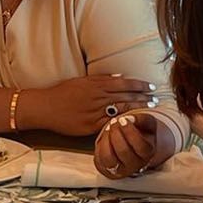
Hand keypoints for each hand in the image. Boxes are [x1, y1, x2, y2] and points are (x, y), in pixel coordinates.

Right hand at [27, 75, 157, 135]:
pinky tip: (132, 122)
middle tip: (157, 99)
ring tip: (150, 110)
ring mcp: (95, 112)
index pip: (124, 83)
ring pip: (121, 109)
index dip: (139, 85)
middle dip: (143, 97)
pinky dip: (122, 122)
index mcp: (96, 84)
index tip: (151, 87)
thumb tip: (120, 76)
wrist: (45, 107)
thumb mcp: (81, 80)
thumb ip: (101, 79)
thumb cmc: (62, 92)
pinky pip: (110, 123)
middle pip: (126, 96)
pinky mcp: (90, 125)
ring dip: (137, 109)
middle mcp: (97, 97)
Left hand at [96, 115, 177, 177]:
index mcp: (148, 153)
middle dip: (116, 133)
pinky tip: (105, 136)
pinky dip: (100, 145)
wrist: (132, 144)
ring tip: (109, 129)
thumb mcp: (146, 123)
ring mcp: (121, 169)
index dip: (130, 132)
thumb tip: (130, 119)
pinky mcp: (107, 169)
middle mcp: (135, 164)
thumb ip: (141, 119)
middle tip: (114, 122)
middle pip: (123, 151)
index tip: (123, 120)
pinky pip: (100, 159)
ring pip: (109, 158)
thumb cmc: (139, 133)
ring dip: (107, 140)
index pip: (140, 146)